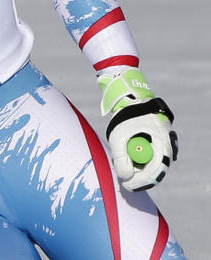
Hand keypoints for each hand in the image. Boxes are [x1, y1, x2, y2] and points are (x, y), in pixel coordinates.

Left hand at [98, 68, 178, 190]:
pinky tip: (129, 156)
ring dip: (138, 168)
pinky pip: (148, 156)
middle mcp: (166, 144)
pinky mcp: (155, 141)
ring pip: (151, 164)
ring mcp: (162, 143)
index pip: (156, 169)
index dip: (143, 181)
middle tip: (126, 184)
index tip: (129, 186)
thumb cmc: (126, 115)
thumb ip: (120, 157)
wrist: (130, 97)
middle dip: (141, 178)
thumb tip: (125, 177)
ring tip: (123, 165)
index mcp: (162, 142)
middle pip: (156, 169)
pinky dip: (138, 159)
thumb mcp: (118, 136)